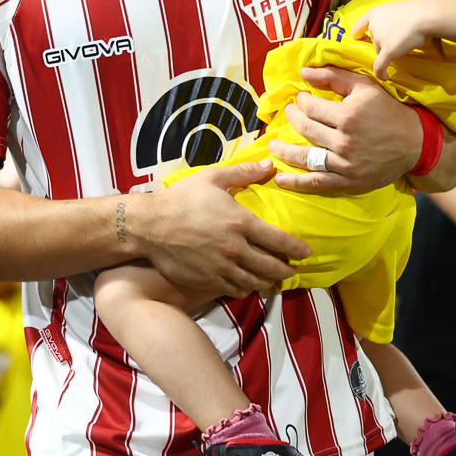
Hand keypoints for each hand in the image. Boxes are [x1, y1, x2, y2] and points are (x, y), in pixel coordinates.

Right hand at [132, 161, 310, 298]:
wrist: (150, 226)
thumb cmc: (181, 199)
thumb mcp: (212, 178)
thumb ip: (244, 172)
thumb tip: (269, 165)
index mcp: (240, 222)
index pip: (279, 240)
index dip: (296, 248)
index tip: (306, 252)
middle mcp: (235, 249)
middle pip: (271, 266)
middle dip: (286, 270)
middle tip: (292, 270)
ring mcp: (222, 267)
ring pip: (255, 282)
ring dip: (269, 282)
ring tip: (274, 279)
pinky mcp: (208, 280)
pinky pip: (235, 289)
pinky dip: (246, 288)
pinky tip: (249, 284)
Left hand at [270, 68, 426, 195]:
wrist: (414, 142)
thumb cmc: (388, 110)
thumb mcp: (365, 86)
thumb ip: (333, 76)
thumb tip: (303, 72)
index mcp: (347, 115)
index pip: (310, 107)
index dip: (301, 101)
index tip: (301, 99)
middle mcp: (344, 140)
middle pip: (306, 129)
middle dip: (292, 119)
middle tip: (288, 114)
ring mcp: (345, 163)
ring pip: (307, 157)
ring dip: (285, 150)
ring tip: (272, 145)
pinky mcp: (349, 181)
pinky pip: (318, 182)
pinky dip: (297, 182)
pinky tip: (281, 178)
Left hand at [349, 0, 443, 80]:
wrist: (426, 16)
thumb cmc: (415, 11)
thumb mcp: (395, 9)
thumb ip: (386, 18)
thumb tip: (387, 29)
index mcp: (374, 13)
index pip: (359, 26)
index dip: (359, 34)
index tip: (360, 38)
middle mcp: (373, 26)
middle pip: (374, 41)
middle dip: (384, 42)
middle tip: (400, 36)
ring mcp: (380, 39)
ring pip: (380, 51)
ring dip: (390, 51)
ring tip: (405, 42)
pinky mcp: (388, 51)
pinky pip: (379, 66)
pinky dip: (381, 73)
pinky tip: (385, 77)